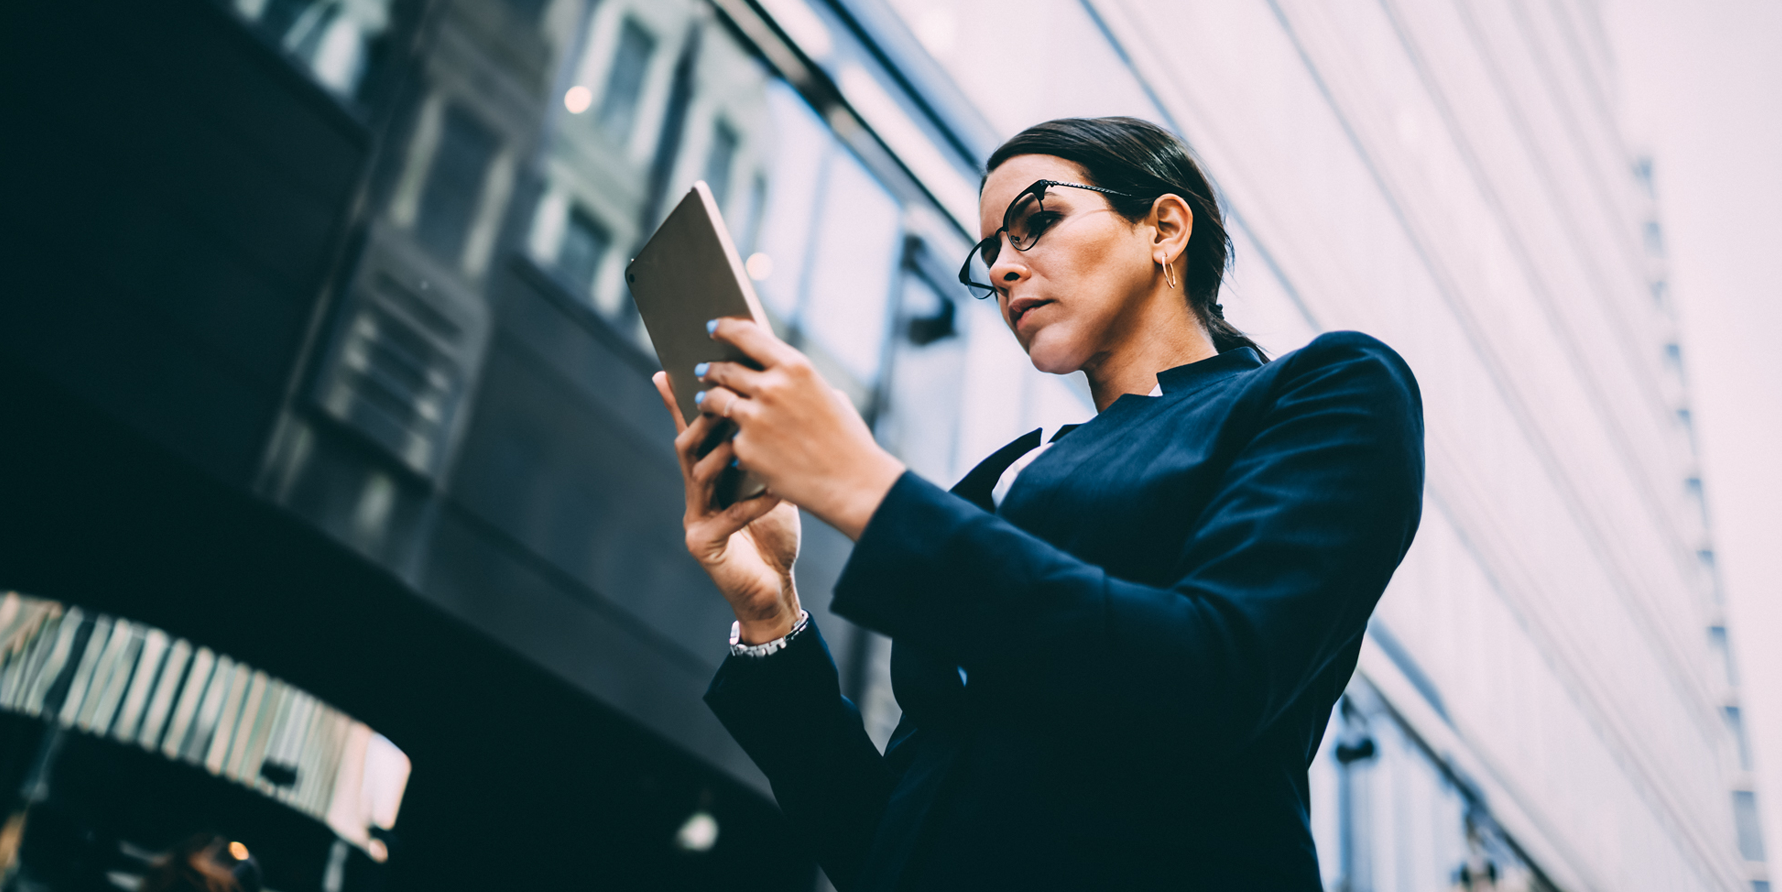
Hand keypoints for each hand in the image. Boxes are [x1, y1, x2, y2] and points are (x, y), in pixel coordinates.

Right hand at [654, 371, 801, 643]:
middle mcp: (693, 493)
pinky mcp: (703, 544)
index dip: (686, 397)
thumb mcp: (772, 482)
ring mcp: (694, 519)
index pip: (694, 428)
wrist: (772, 590)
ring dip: (723, 453)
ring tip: (743, 436)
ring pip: (698, 474)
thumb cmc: (774, 533)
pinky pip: (729, 516)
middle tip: (722, 393)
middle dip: (703, 417)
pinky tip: (776, 493)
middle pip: (687, 444)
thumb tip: (783, 399)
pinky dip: (754, 502)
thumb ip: (768, 449)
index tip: (687, 362)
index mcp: (707, 475)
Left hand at [694, 318, 905, 539]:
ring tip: (705, 401)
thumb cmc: (848, 440)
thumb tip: (775, 378)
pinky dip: (731, 440)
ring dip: (707, 400)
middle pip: (725, 370)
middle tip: (703, 371)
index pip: (746, 335)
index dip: (725, 329)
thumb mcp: (829, 396)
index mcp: (795, 367)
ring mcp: (754, 418)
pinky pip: (729, 438)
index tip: (713, 328)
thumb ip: (797, 384)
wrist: (852, 484)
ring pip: (715, 400)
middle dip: (711, 369)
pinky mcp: (745, 449)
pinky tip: (733, 443)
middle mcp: (770, 387)